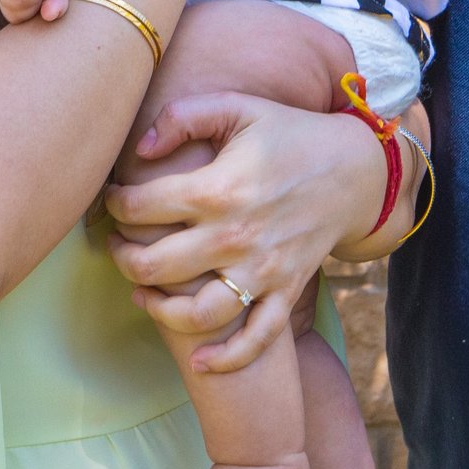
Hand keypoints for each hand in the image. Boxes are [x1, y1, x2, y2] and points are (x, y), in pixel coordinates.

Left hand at [102, 89, 390, 372]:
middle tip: (116, 245)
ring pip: (198, 314)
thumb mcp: (237, 107)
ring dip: (159, 309)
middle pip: (155, 266)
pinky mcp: (286, 292)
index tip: (112, 200)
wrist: (356, 170)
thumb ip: (183, 116)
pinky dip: (227, 359)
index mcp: (218, 189)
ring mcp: (263, 271)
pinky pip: (256, 339)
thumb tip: (141, 148)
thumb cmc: (289, 134)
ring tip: (141, 293)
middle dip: (122, 257)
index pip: (141, 208)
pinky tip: (199, 360)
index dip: (114, 204)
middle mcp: (236, 236)